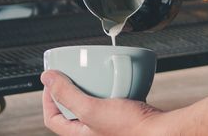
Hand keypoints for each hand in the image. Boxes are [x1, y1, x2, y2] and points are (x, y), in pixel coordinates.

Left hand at [41, 71, 166, 135]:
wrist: (160, 131)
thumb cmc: (130, 129)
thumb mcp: (91, 109)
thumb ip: (67, 94)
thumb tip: (47, 79)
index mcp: (79, 135)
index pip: (52, 118)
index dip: (48, 98)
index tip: (52, 81)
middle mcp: (92, 132)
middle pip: (71, 110)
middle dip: (71, 91)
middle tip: (73, 76)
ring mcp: (108, 126)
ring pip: (92, 105)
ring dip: (92, 89)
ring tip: (95, 76)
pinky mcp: (124, 118)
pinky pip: (111, 102)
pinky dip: (112, 90)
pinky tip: (118, 81)